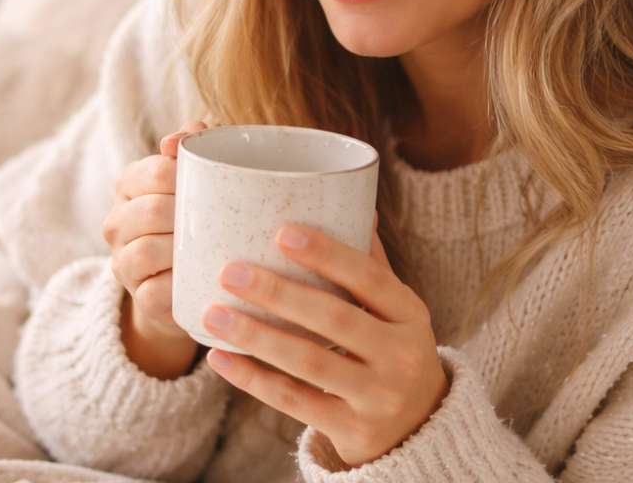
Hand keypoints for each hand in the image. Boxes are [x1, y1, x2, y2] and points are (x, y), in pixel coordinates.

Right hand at [103, 120, 206, 339]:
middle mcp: (118, 221)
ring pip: (147, 250)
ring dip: (183, 249)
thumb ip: (196, 145)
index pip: (155, 171)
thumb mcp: (202, 175)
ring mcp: (123, 261)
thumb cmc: (202, 212)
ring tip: (211, 246)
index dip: (188, 178)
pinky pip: (154, 293)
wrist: (194, 275)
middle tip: (220, 218)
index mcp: (130, 183)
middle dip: (188, 214)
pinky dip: (179, 286)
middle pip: (151, 210)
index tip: (216, 186)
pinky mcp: (138, 298)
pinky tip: (200, 277)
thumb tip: (182, 136)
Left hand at [202, 210, 449, 467]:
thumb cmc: (395, 347)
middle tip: (231, 271)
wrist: (419, 427)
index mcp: (409, 313)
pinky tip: (221, 359)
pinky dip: (253, 379)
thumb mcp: (398, 309)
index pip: (368, 277)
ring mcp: (376, 396)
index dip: (327, 254)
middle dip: (279, 293)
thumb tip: (357, 203)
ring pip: (308, 362)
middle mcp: (399, 354)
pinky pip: (294, 401)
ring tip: (213, 314)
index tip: (282, 231)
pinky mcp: (351, 430)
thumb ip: (372, 264)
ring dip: (256, 336)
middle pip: (335, 318)